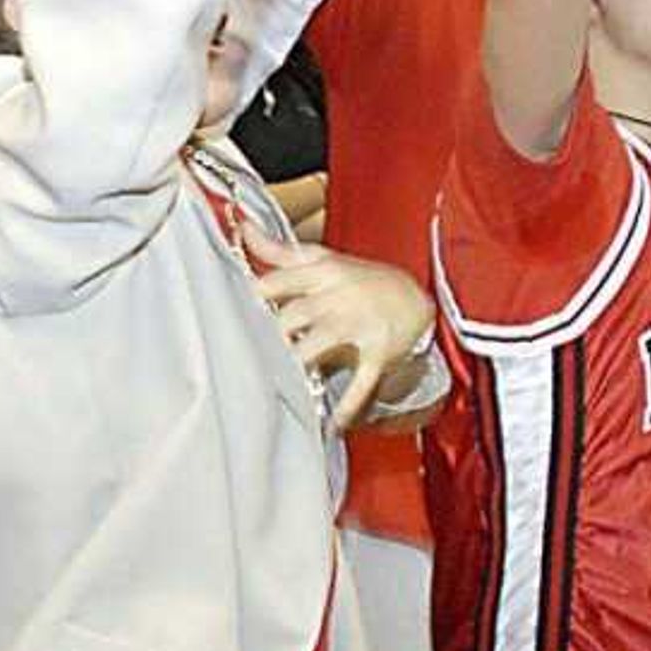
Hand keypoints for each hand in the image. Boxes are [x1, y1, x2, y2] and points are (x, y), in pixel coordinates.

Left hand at [245, 232, 436, 432]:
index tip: (234, 311)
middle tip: (247, 352)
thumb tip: (244, 228)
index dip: (253, 298)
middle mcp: (338, 297)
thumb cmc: (359, 280)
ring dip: (297, 363)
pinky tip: (332, 422)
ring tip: (276, 381)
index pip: (277, 281)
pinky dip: (348, 405)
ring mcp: (359, 325)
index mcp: (322, 273)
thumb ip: (281, 250)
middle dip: (271, 334)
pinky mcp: (378, 354)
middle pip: (292, 315)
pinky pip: (361, 382)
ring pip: (320, 345)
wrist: (417, 299)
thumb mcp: (323, 259)